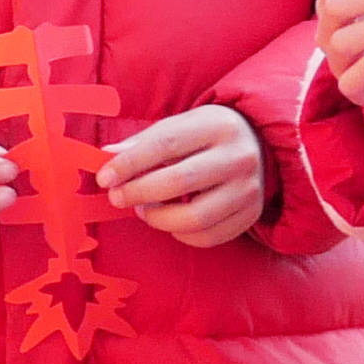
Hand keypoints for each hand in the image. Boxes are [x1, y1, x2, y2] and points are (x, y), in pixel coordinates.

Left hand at [102, 103, 266, 248]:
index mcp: (217, 125)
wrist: (259, 144)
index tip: (104, 177)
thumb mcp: (181, 126)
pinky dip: (180, 234)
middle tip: (117, 197)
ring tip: (144, 210)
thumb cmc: (207, 135)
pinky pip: (207, 237)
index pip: (166, 144)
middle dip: (138, 193)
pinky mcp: (251, 213)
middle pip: (179, 182)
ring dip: (158, 218)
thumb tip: (107, 158)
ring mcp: (248, 188)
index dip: (130, 163)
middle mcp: (239, 156)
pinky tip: (169, 220)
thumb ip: (144, 142)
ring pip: (194, 218)